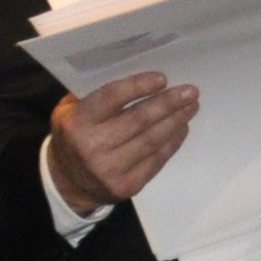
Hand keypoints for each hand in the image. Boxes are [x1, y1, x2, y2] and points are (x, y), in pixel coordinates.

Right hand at [48, 70, 196, 210]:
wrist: (68, 181)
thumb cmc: (75, 135)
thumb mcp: (70, 110)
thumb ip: (97, 94)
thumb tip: (141, 75)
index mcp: (77, 122)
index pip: (111, 98)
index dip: (138, 87)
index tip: (162, 79)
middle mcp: (92, 146)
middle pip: (139, 120)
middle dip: (168, 104)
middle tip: (190, 91)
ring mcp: (109, 169)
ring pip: (152, 140)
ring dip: (176, 121)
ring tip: (191, 107)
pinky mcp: (126, 186)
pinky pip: (156, 160)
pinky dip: (172, 142)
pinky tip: (182, 128)